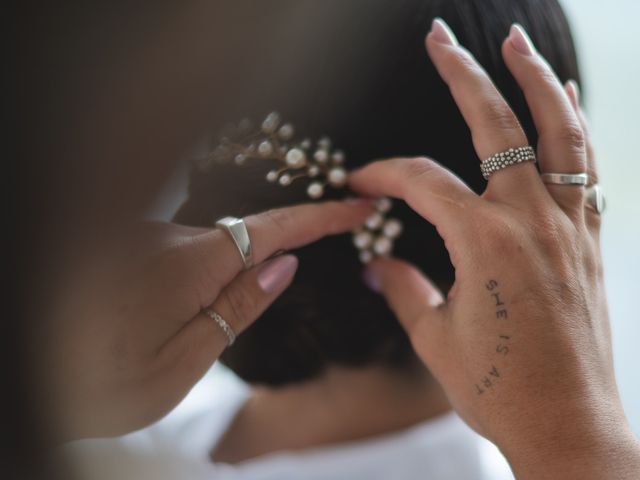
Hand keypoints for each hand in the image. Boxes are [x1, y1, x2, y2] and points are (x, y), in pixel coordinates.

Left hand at [48, 200, 370, 440]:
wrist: (22, 374)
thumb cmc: (94, 382)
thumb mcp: (180, 364)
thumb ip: (237, 309)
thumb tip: (284, 266)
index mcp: (188, 266)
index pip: (274, 230)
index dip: (321, 217)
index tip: (357, 207)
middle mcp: (164, 238)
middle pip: (240, 239)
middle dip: (257, 270)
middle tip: (208, 333)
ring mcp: (141, 238)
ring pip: (205, 252)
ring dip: (208, 289)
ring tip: (158, 342)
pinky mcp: (124, 245)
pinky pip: (176, 255)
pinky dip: (184, 283)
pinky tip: (146, 322)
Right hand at [351, 20, 639, 478]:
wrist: (568, 425)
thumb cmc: (499, 388)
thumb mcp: (433, 338)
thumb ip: (404, 290)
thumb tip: (379, 266)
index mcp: (485, 241)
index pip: (422, 182)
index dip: (383, 175)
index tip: (360, 182)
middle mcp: (532, 220)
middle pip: (497, 125)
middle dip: (463, 74)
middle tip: (441, 38)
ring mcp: (569, 227)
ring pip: (561, 131)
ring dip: (537, 81)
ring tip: (519, 44)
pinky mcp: (590, 242)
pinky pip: (588, 169)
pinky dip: (575, 130)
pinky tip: (567, 107)